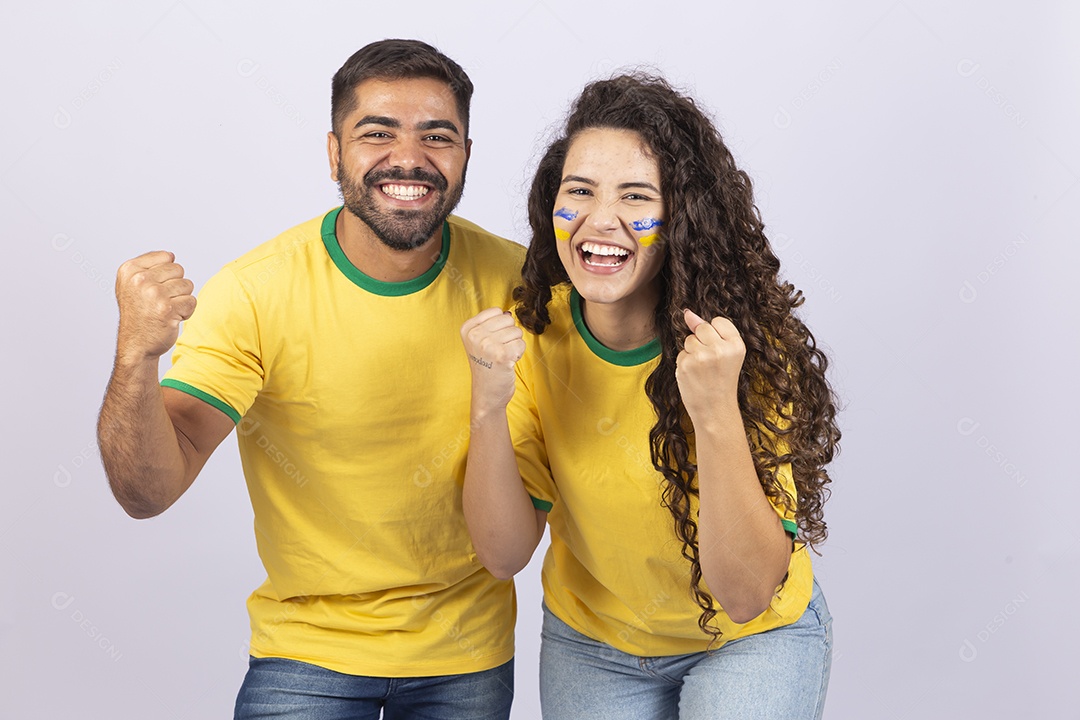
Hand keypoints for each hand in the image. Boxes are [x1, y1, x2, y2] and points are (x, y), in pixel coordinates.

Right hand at [114, 251, 195, 363]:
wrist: (136, 345)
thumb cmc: (139, 314)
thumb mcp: (132, 284)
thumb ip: (149, 267)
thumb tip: (171, 255)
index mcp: (129, 269)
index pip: (167, 257)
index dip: (166, 274)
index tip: (152, 288)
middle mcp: (139, 279)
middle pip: (179, 270)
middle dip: (175, 286)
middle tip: (160, 302)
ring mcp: (153, 294)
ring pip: (187, 285)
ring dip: (181, 299)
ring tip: (164, 310)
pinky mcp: (167, 309)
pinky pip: (192, 301)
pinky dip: (186, 311)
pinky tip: (171, 318)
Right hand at [460, 308, 524, 412]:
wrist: (486, 393)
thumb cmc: (486, 366)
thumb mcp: (480, 341)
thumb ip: (492, 324)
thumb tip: (508, 313)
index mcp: (467, 328)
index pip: (497, 311)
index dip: (500, 326)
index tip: (491, 341)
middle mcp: (475, 335)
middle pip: (508, 320)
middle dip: (509, 335)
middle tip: (498, 351)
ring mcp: (487, 345)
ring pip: (517, 332)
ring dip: (514, 346)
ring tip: (502, 357)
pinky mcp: (501, 355)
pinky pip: (521, 344)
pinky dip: (518, 354)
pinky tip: (507, 363)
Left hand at [675, 308, 745, 423]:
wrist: (715, 410)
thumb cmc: (721, 381)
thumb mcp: (726, 355)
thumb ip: (710, 331)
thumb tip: (687, 312)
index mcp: (737, 345)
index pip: (718, 321)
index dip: (716, 334)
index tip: (720, 351)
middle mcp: (720, 349)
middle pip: (702, 327)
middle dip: (702, 341)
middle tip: (711, 362)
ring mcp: (701, 357)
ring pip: (689, 340)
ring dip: (692, 352)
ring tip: (703, 370)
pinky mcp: (685, 365)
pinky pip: (681, 353)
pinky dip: (684, 363)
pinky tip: (694, 376)